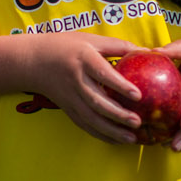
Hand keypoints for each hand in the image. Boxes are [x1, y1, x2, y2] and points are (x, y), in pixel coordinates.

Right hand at [18, 33, 145, 144]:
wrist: (34, 61)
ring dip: (112, 130)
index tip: (138, 95)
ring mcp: (70, 97)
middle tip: (138, 121)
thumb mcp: (90, 39)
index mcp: (83, 59)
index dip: (120, 85)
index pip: (102, 73)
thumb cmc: (65, 46)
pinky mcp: (68, 109)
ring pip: (92, 118)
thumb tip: (146, 51)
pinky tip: (117, 141)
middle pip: (97, 101)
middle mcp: (76, 80)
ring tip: (132, 138)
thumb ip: (117, 46)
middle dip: (118, 114)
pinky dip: (101, 135)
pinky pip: (85, 125)